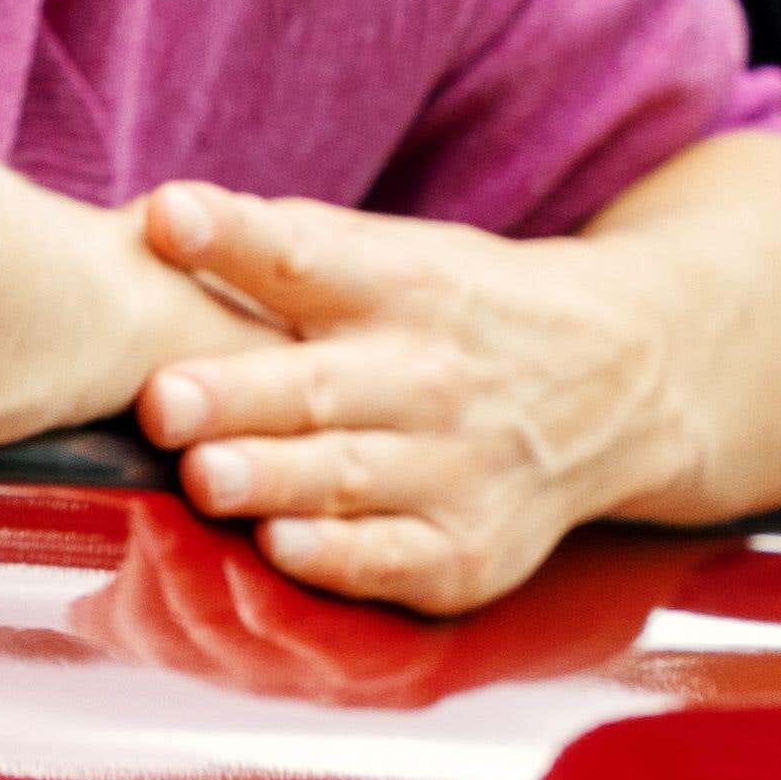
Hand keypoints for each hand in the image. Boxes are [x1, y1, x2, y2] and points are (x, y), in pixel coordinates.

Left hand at [130, 188, 696, 617]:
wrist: (627, 382)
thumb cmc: (461, 313)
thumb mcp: (399, 256)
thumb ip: (282, 248)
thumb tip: (153, 221)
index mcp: (404, 283)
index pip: (307, 256)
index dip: (234, 238)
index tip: (168, 220)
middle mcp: (431, 374)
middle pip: (319, 385)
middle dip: (236, 394)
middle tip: (160, 400)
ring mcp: (458, 466)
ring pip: (348, 477)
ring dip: (274, 479)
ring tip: (204, 478)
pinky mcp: (470, 550)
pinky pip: (391, 559)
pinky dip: (337, 557)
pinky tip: (281, 547)